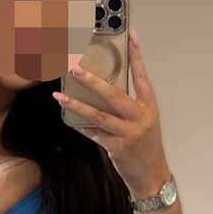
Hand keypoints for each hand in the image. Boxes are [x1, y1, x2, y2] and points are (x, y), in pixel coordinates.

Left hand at [52, 28, 171, 199]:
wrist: (151, 175)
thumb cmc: (147, 147)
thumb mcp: (145, 122)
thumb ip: (130, 106)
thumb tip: (104, 91)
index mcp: (149, 107)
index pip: (143, 77)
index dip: (138, 57)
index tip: (133, 37)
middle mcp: (140, 118)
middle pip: (114, 95)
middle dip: (92, 81)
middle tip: (75, 69)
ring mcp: (129, 133)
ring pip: (99, 116)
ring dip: (77, 105)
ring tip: (61, 96)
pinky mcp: (117, 147)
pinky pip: (94, 134)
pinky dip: (82, 126)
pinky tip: (70, 119)